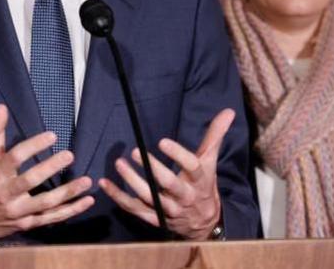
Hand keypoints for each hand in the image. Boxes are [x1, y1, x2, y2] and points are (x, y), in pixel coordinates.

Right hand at [0, 104, 94, 239]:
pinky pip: (52, 218)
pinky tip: (87, 201)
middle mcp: (7, 194)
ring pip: (46, 203)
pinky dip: (71, 210)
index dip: (33, 145)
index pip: (15, 157)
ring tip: (87, 181)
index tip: (52, 136)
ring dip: (68, 192)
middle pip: (30, 180)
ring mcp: (18, 211)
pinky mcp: (28, 224)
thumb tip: (1, 107)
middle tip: (70, 155)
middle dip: (51, 168)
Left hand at [98, 108, 234, 239]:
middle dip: (153, 169)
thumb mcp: (210, 161)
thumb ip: (215, 136)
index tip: (163, 142)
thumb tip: (228, 111)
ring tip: (119, 164)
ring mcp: (169, 209)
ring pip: (150, 198)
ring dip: (132, 182)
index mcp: (200, 180)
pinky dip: (119, 197)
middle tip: (135, 152)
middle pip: (170, 184)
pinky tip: (105, 183)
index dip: (179, 155)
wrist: (205, 223)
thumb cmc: (204, 185)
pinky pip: (135, 209)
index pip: (192, 167)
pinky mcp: (155, 219)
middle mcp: (185, 196)